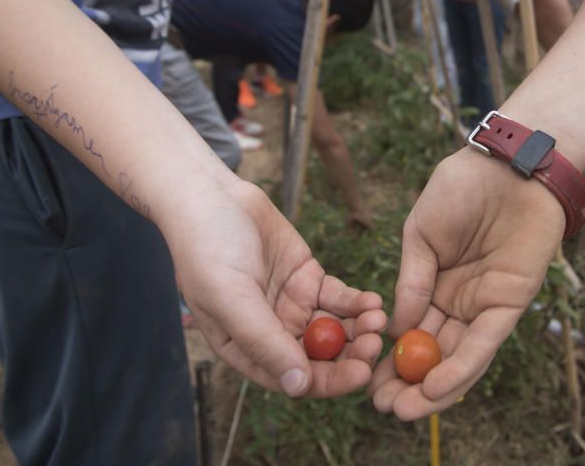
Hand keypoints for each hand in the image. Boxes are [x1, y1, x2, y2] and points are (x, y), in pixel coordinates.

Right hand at [165, 179, 386, 397]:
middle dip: (351, 355)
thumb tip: (298, 385)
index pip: (294, 377)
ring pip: (334, 329)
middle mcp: (272, 332)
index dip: (330, 381)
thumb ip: (264, 341)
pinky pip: (339, 300)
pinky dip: (357, 303)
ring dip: (358, 329)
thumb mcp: (230, 297)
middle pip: (321, 358)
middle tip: (375, 343)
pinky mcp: (308, 279)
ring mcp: (292, 305)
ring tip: (378, 318)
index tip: (361, 372)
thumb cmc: (206, 249)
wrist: (211, 197)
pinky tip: (372, 301)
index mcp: (246, 348)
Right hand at [367, 148, 564, 419]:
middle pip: (433, 352)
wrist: (506, 165)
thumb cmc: (461, 187)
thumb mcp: (420, 234)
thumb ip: (411, 281)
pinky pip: (484, 343)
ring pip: (459, 357)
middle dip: (408, 383)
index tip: (365, 380)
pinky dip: (461, 367)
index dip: (390, 358)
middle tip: (382, 406)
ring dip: (433, 387)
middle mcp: (459, 301)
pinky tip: (436, 386)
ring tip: (404, 409)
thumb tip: (395, 329)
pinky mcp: (511, 303)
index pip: (410, 332)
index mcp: (433, 283)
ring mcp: (485, 303)